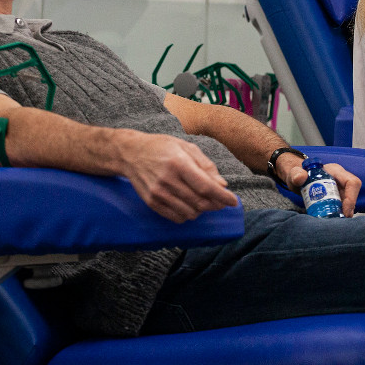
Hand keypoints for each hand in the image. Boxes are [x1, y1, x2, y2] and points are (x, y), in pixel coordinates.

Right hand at [119, 133, 237, 222]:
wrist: (130, 153)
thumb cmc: (161, 147)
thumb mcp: (186, 147)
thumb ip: (206, 165)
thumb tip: (222, 184)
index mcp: (178, 163)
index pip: (206, 186)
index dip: (222, 196)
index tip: (233, 201)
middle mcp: (167, 180)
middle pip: (200, 202)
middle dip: (215, 204)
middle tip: (221, 201)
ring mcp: (158, 193)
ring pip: (190, 212)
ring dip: (202, 210)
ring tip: (204, 201)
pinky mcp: (151, 202)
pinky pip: (176, 217)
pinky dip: (188, 215)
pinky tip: (189, 205)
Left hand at [285, 159, 361, 217]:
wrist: (296, 180)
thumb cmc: (297, 174)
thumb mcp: (295, 174)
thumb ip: (296, 174)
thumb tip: (300, 177)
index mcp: (335, 171)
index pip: (352, 182)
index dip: (352, 197)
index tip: (344, 211)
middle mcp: (340, 181)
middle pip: (353, 195)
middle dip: (349, 209)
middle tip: (339, 219)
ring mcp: (339, 190)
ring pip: (349, 203)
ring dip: (344, 214)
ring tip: (333, 222)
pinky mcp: (336, 199)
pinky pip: (342, 208)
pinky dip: (338, 215)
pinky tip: (330, 221)